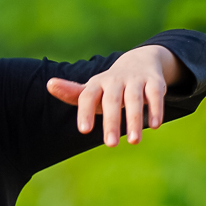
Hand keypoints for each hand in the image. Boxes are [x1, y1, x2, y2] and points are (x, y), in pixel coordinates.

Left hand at [47, 45, 181, 146]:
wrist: (139, 61)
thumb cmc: (110, 86)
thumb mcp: (92, 90)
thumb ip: (73, 94)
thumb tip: (49, 84)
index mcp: (97, 83)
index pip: (87, 96)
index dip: (85, 112)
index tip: (84, 130)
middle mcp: (115, 80)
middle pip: (112, 100)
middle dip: (111, 122)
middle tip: (110, 145)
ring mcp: (136, 80)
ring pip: (134, 99)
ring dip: (134, 120)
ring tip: (133, 141)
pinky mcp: (154, 82)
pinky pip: (155, 95)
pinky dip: (156, 109)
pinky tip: (155, 126)